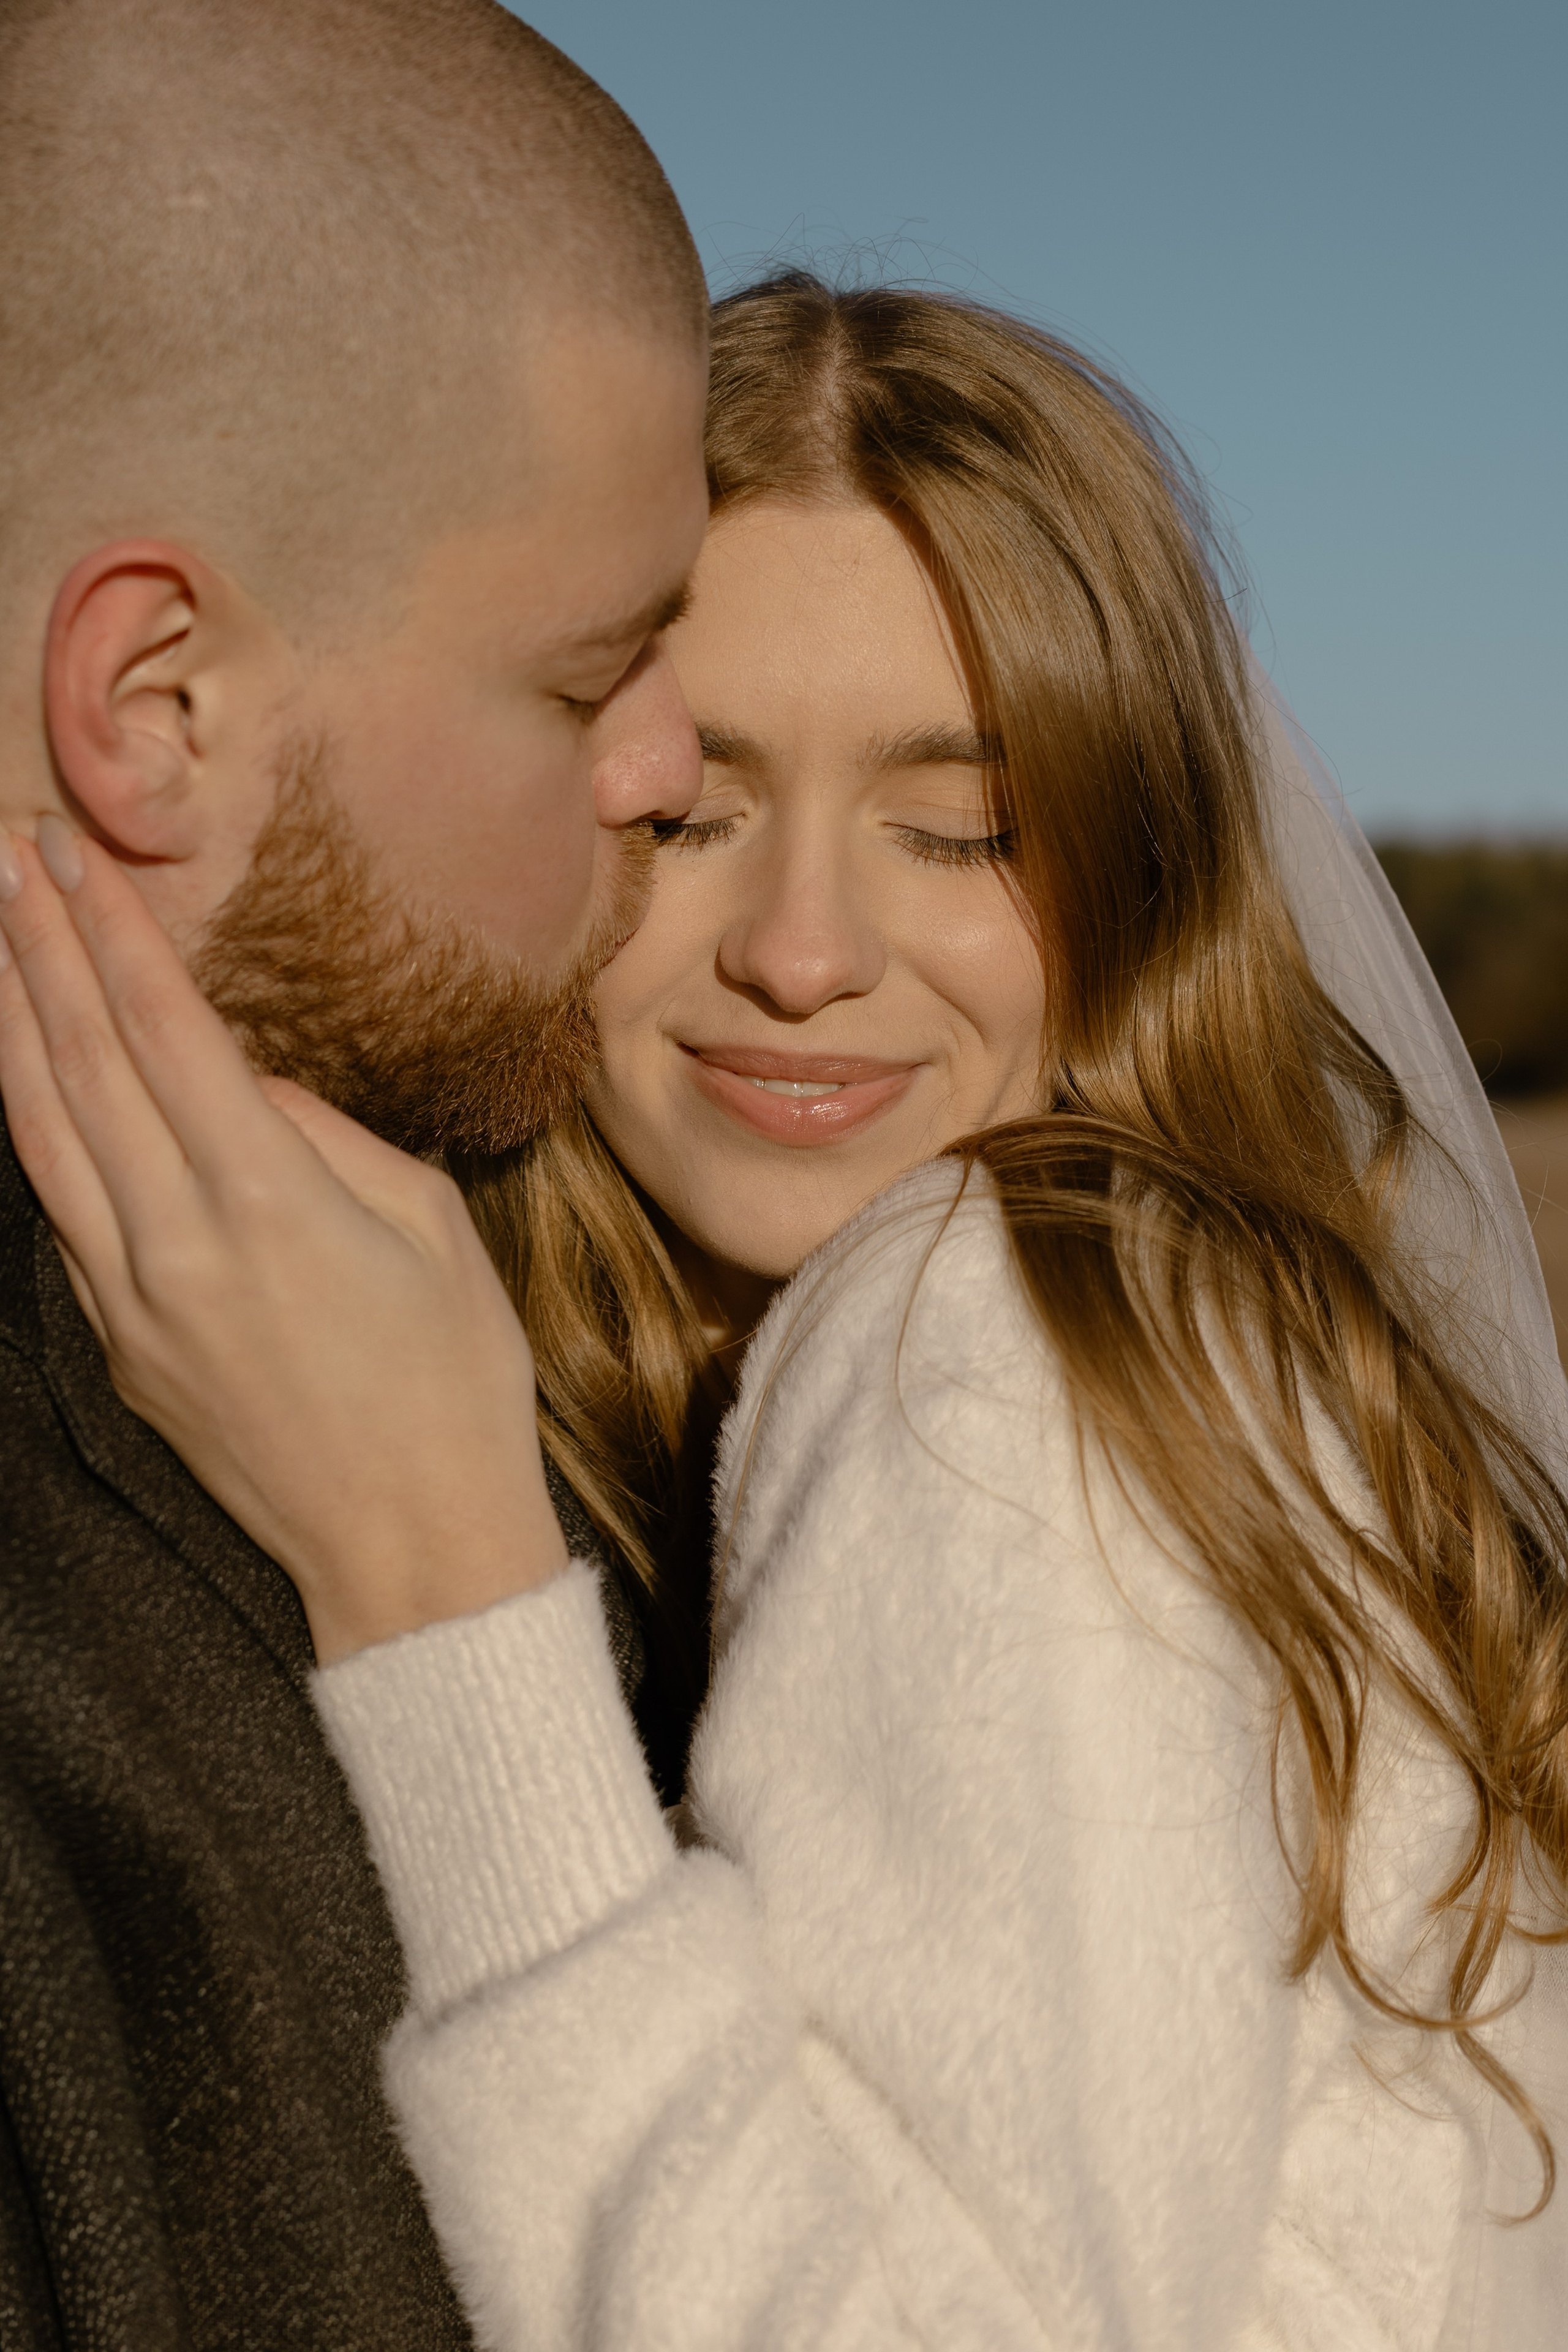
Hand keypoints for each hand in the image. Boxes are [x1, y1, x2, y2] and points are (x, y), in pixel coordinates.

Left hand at [0, 819, 567, 1663]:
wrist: (413, 1546)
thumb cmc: (454, 1379)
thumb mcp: (432, 1226)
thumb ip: (326, 1136)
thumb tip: (239, 1085)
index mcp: (269, 1199)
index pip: (162, 1030)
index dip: (109, 932)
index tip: (71, 852)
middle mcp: (177, 1242)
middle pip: (81, 1064)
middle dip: (37, 949)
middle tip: (7, 858)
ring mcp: (132, 1300)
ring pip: (39, 1136)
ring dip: (6, 1026)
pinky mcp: (118, 1347)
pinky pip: (60, 1212)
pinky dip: (31, 1125)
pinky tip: (21, 1072)